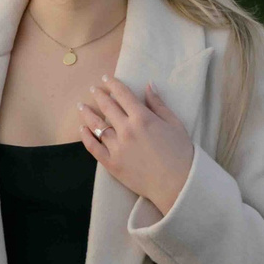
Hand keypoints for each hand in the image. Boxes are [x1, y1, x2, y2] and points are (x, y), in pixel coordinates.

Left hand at [80, 76, 196, 215]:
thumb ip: (159, 104)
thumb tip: (148, 85)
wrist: (178, 185)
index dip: (113, 84)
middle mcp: (126, 130)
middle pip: (107, 107)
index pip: (122, 94)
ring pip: (96, 125)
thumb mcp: (174, 124)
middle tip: (93, 89)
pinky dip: (86, 137)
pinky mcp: (112, 164)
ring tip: (82, 106)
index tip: (106, 79)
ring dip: (88, 113)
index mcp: (142, 118)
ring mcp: (117, 147)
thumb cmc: (181, 153)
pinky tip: (82, 129)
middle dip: (99, 95)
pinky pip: (93, 147)